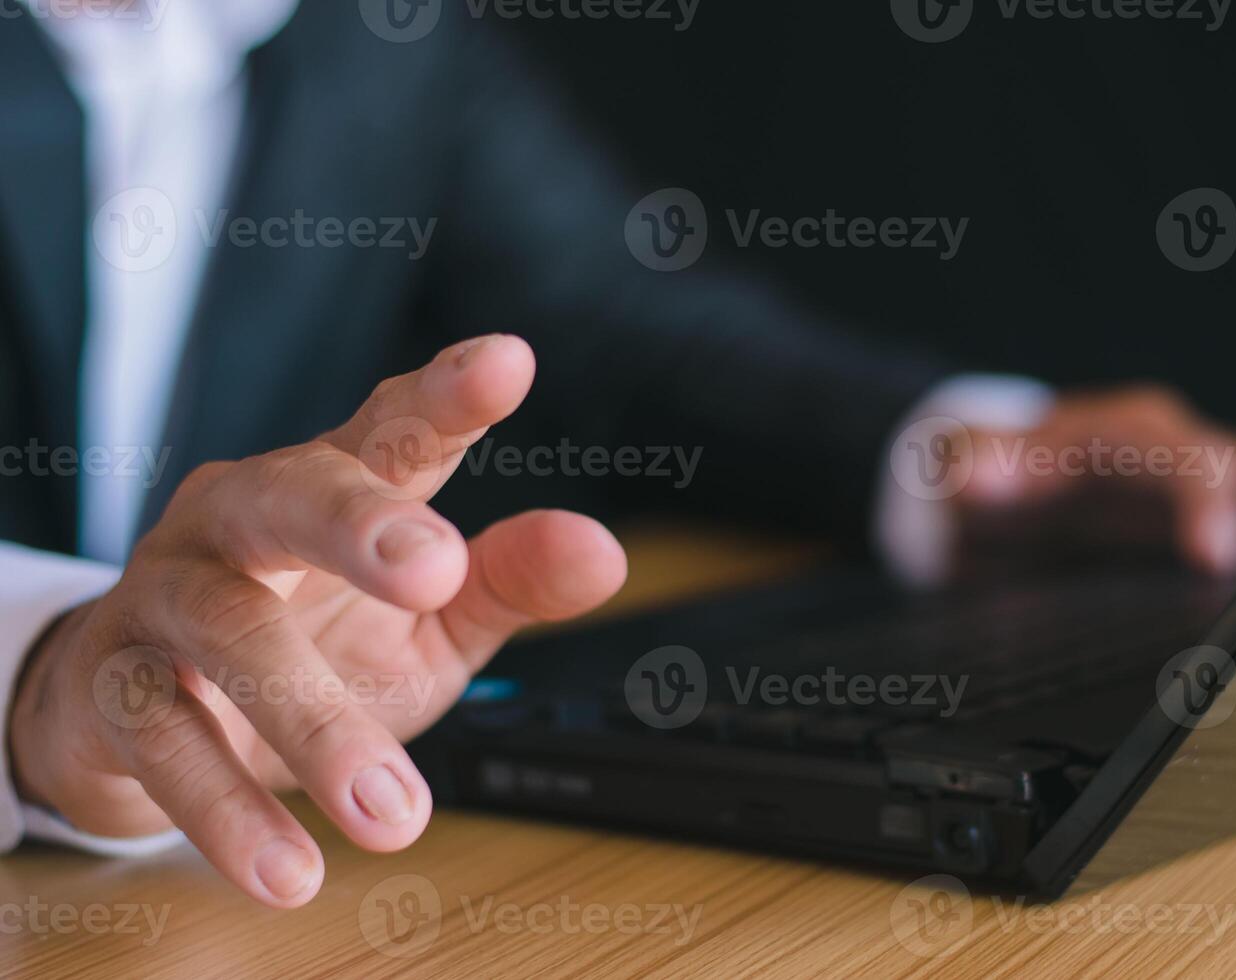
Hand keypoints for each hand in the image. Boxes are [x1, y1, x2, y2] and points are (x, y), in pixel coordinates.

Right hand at [9, 335, 626, 907]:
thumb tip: (603, 552)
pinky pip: (164, 742)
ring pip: (229, 632)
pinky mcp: (114, 684)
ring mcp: (171, 594)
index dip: (444, 397)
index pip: (392, 430)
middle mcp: (245, 521)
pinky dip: (229, 810)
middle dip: (361, 524)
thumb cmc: (312, 647)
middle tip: (435, 569)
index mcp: (336, 489)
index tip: (506, 364)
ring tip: (394, 812)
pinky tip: (291, 869)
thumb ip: (510, 578)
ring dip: (314, 721)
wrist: (149, 718)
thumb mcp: (427, 621)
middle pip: (292, 495)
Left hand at [900, 385, 1235, 577]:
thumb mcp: (960, 473)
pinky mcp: (1218, 525)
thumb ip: (970, 471)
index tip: (1214, 553)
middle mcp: (1180, 454)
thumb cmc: (986, 477)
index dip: (1204, 499)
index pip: (1181, 456)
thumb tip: (973, 478)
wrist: (985, 489)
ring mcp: (1207, 490)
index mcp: (1124, 435)